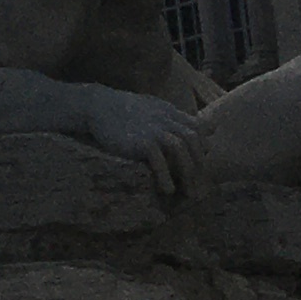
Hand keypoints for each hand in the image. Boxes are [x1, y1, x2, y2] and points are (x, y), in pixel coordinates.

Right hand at [79, 86, 206, 201]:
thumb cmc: (123, 111)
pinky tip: (167, 190)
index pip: (196, 126)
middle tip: (198, 184)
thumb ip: (171, 118)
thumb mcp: (151, 109)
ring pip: (180, 149)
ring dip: (187, 173)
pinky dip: (166, 176)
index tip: (200, 164)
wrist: (97, 106)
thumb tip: (194, 130)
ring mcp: (152, 128)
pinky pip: (159, 160)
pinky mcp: (140, 140)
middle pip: (192, 139)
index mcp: (168, 110)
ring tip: (187, 193)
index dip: (202, 145)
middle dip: (199, 163)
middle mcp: (164, 117)